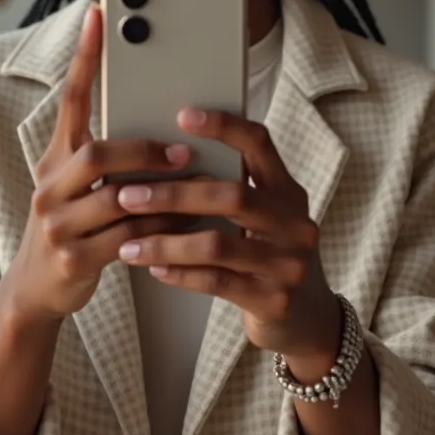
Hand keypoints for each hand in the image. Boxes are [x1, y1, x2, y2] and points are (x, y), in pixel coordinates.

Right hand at [8, 4, 192, 322]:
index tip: (99, 17)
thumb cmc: (72, 226)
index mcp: (55, 157)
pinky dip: (161, 233)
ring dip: (162, 193)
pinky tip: (185, 228)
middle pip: (96, 152)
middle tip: (182, 152)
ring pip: (116, 198)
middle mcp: (50, 184)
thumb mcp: (77, 185)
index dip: (85, 57)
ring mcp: (57, 222)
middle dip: (144, 151)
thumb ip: (109, 157)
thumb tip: (167, 130)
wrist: (35, 289)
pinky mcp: (72, 258)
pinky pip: (126, 239)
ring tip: (196, 187)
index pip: (71, 98)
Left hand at [115, 109, 340, 364]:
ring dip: (165, 242)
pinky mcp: (274, 300)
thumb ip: (232, 189)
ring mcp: (288, 263)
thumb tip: (165, 158)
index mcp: (287, 191)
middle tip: (126, 196)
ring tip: (129, 244)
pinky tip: (154, 268)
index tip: (182, 115)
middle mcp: (294, 222)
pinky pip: (216, 281)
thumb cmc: (268, 254)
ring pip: (216, 244)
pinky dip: (180, 273)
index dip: (223, 125)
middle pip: (231, 195)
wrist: (307, 318)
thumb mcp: (265, 217)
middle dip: (173, 194)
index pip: (259, 143)